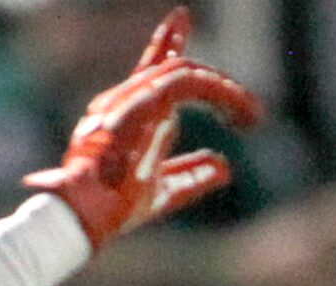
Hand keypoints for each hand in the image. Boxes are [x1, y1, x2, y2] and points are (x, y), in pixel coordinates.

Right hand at [24, 7, 264, 248]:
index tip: (180, 21)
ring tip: (251, 116)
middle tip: (246, 107)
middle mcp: (123, 100)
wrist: (83, 215)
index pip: (147, 73)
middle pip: (168, 66)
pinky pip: (190, 81)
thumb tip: (224, 166)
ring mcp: (131, 97)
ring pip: (185, 73)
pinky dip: (220, 93)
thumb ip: (190, 176)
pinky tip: (242, 113)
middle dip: (211, 76)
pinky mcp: (146, 99)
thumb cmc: (111, 210)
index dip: (165, 44)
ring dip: (224, 92)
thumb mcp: (161, 192)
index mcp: (120, 117)